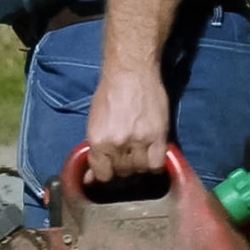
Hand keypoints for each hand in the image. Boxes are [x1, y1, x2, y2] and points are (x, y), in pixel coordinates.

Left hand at [83, 66, 167, 182]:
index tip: (110, 170)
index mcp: (98, 140)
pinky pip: (157, 165)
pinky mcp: (158, 136)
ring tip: (138, 152)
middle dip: (123, 168)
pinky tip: (151, 154)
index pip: (102, 175)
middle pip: (122, 173)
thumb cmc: (109, 93)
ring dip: (139, 165)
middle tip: (126, 157)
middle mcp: (117, 144)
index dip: (106, 174)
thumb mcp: (94, 122)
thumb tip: (91, 177)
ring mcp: (139, 141)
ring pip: (140, 170)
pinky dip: (154, 164)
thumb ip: (95, 150)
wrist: (130, 71)